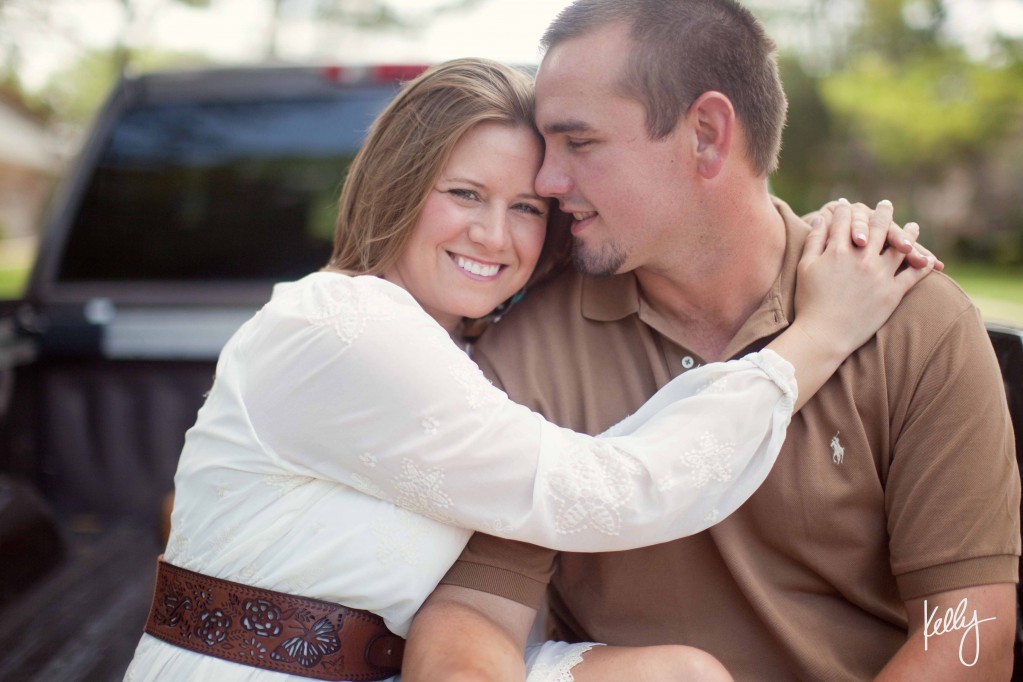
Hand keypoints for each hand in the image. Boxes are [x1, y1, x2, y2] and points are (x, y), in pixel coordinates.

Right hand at [792, 199, 935, 358]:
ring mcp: (880, 275)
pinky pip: (913, 275)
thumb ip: (814, 240)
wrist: (823, 335)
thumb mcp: (805, 267)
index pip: (845, 220)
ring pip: (900, 247)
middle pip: (877, 227)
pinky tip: (926, 260)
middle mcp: (862, 258)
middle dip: (881, 213)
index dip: (846, 210)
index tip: (847, 204)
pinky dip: (922, 265)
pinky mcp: (892, 294)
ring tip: (913, 226)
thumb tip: (823, 217)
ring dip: (908, 234)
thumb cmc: (809, 302)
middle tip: (886, 205)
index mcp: (838, 251)